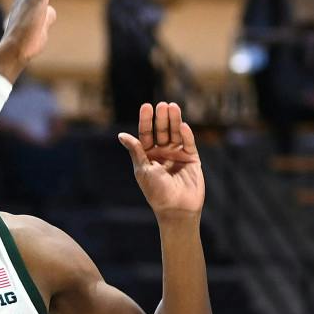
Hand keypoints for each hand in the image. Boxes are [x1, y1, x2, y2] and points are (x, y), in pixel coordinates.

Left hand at [118, 101, 203, 218]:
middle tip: (162, 105)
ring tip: (172, 107)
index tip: (147, 106)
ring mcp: (178, 155)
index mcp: (148, 156)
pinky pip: (189, 143)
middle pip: (161, 131)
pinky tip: (183, 126)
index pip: (146, 134)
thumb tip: (122, 135)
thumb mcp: (142, 170)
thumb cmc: (156, 192)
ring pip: (175, 134)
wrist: (176, 209)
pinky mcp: (192, 159)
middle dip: (161, 118)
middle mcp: (163, 153)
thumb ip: (136, 150)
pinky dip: (186, 134)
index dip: (146, 121)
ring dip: (174, 121)